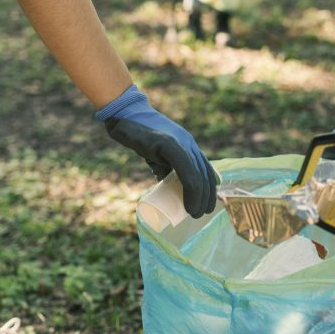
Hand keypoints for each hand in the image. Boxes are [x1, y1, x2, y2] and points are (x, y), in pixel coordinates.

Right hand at [96, 85, 216, 217]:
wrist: (124, 118)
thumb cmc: (140, 137)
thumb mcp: (158, 155)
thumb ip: (165, 169)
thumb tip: (170, 190)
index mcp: (190, 145)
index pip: (206, 170)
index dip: (210, 190)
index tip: (205, 207)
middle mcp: (190, 143)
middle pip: (205, 175)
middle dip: (206, 198)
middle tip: (199, 214)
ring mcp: (181, 143)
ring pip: (198, 175)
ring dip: (199, 198)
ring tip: (193, 213)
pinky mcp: (169, 145)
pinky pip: (186, 171)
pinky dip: (191, 190)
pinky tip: (189, 204)